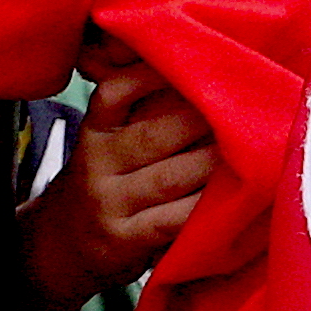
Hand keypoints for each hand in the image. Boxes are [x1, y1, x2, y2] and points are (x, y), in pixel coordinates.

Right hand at [24, 40, 217, 310]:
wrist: (60, 246)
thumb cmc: (104, 182)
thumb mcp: (105, 143)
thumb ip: (141, 113)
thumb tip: (202, 74)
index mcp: (95, 131)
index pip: (115, 93)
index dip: (152, 76)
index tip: (196, 63)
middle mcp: (97, 163)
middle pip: (152, 135)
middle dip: (201, 119)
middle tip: (244, 107)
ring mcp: (109, 204)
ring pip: (169, 178)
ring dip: (212, 164)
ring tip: (250, 151)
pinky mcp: (123, 241)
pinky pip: (170, 222)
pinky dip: (203, 208)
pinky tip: (231, 200)